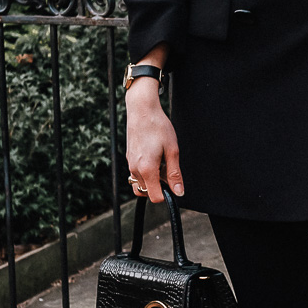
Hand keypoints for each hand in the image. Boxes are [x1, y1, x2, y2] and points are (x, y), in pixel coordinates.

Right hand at [126, 85, 183, 200]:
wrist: (142, 110)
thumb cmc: (158, 127)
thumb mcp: (172, 151)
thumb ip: (174, 174)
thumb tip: (179, 192)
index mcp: (147, 169)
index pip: (155, 197)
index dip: (167, 194)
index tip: (174, 183)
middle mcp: (135, 169)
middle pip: (147, 192)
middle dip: (159, 186)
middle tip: (168, 169)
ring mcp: (130, 164)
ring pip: (140, 184)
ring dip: (152, 180)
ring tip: (161, 163)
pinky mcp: (129, 158)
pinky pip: (136, 174)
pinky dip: (146, 172)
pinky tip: (154, 157)